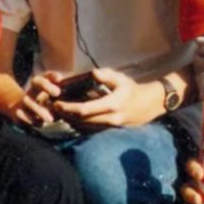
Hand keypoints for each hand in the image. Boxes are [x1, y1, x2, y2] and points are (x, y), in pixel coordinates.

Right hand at [18, 72, 63, 124]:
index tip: (61, 79)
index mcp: (42, 84)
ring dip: (39, 109)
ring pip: (28, 101)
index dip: (53, 75)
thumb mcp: (55, 100)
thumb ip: (67, 95)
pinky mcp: (17, 112)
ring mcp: (24, 100)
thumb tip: (86, 92)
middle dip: (46, 85)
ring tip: (50, 119)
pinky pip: (21, 115)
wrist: (20, 110)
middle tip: (57, 93)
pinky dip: (30, 119)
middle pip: (36, 81)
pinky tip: (39, 124)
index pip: (47, 75)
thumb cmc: (46, 105)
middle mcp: (32, 89)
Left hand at [50, 68, 164, 128]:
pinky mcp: (111, 130)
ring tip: (60, 113)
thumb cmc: (133, 89)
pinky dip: (80, 125)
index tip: (58, 103)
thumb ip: (106, 76)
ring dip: (71, 121)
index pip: (85, 109)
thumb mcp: (121, 79)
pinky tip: (72, 119)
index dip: (69, 108)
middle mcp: (111, 118)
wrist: (149, 105)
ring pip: (86, 127)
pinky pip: (92, 129)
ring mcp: (111, 126)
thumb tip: (92, 73)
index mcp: (112, 104)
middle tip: (54, 108)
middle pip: (82, 120)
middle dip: (66, 115)